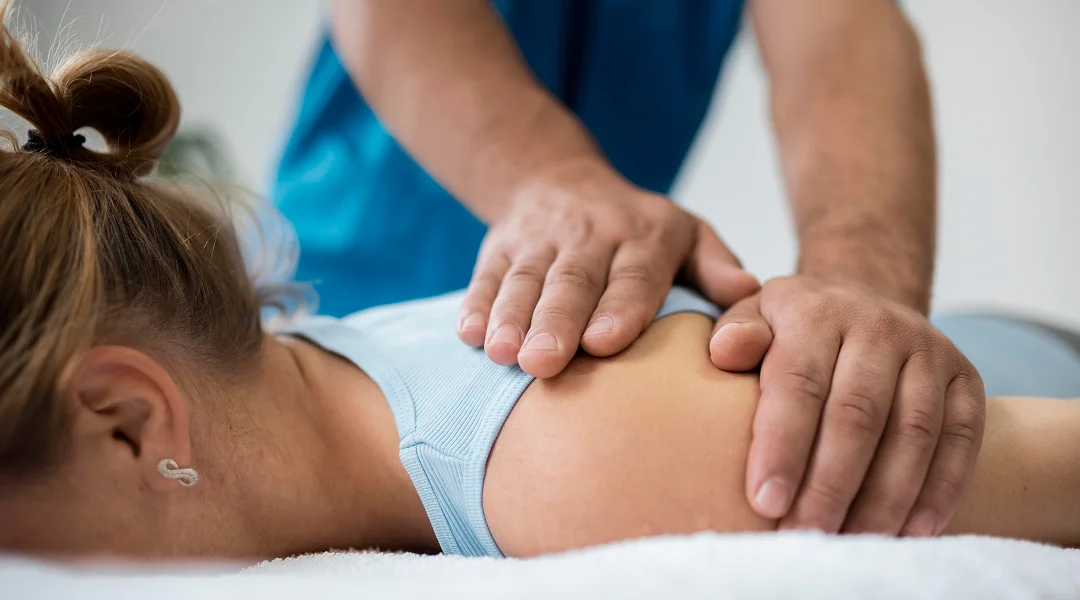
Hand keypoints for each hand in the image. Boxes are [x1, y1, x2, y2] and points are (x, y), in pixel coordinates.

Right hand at [457, 176, 760, 377]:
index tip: (605, 342)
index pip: (634, 273)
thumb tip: (750, 293)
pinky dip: (477, 303)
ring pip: (524, 278)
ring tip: (503, 354)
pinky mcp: (499, 246)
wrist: (556, 179)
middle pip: (572, 280)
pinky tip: (470, 334)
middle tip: (544, 363)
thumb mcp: (686, 234)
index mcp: (644, 236)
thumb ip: (716, 267)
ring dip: (511, 317)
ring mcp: (539, 239)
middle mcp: (590, 233)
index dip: (619, 306)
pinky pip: (486, 274)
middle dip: (556, 321)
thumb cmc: (636, 229)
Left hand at [710, 275, 985, 536]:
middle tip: (806, 536)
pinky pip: (962, 440)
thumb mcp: (754, 319)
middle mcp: (879, 325)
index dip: (783, 446)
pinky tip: (912, 532)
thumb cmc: (791, 331)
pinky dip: (940, 491)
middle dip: (830, 484)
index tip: (765, 501)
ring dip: (884, 498)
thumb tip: (724, 352)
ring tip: (854, 544)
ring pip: (913, 433)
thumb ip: (736, 335)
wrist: (863, 301)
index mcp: (817, 312)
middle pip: (857, 415)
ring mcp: (929, 351)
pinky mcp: (967, 379)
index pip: (799, 383)